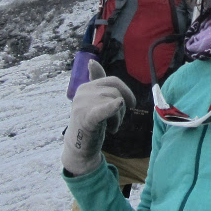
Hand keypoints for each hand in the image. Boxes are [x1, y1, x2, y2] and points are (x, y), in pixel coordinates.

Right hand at [61, 60, 135, 175]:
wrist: (79, 149)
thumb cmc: (90, 122)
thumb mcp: (93, 100)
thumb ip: (95, 82)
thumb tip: (91, 62)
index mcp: (85, 87)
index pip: (112, 81)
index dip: (125, 91)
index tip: (131, 104)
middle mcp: (82, 93)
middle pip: (114, 92)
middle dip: (121, 108)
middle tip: (116, 123)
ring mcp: (83, 105)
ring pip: (114, 101)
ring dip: (118, 118)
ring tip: (111, 128)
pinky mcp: (86, 119)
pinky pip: (101, 110)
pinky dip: (111, 108)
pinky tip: (118, 104)